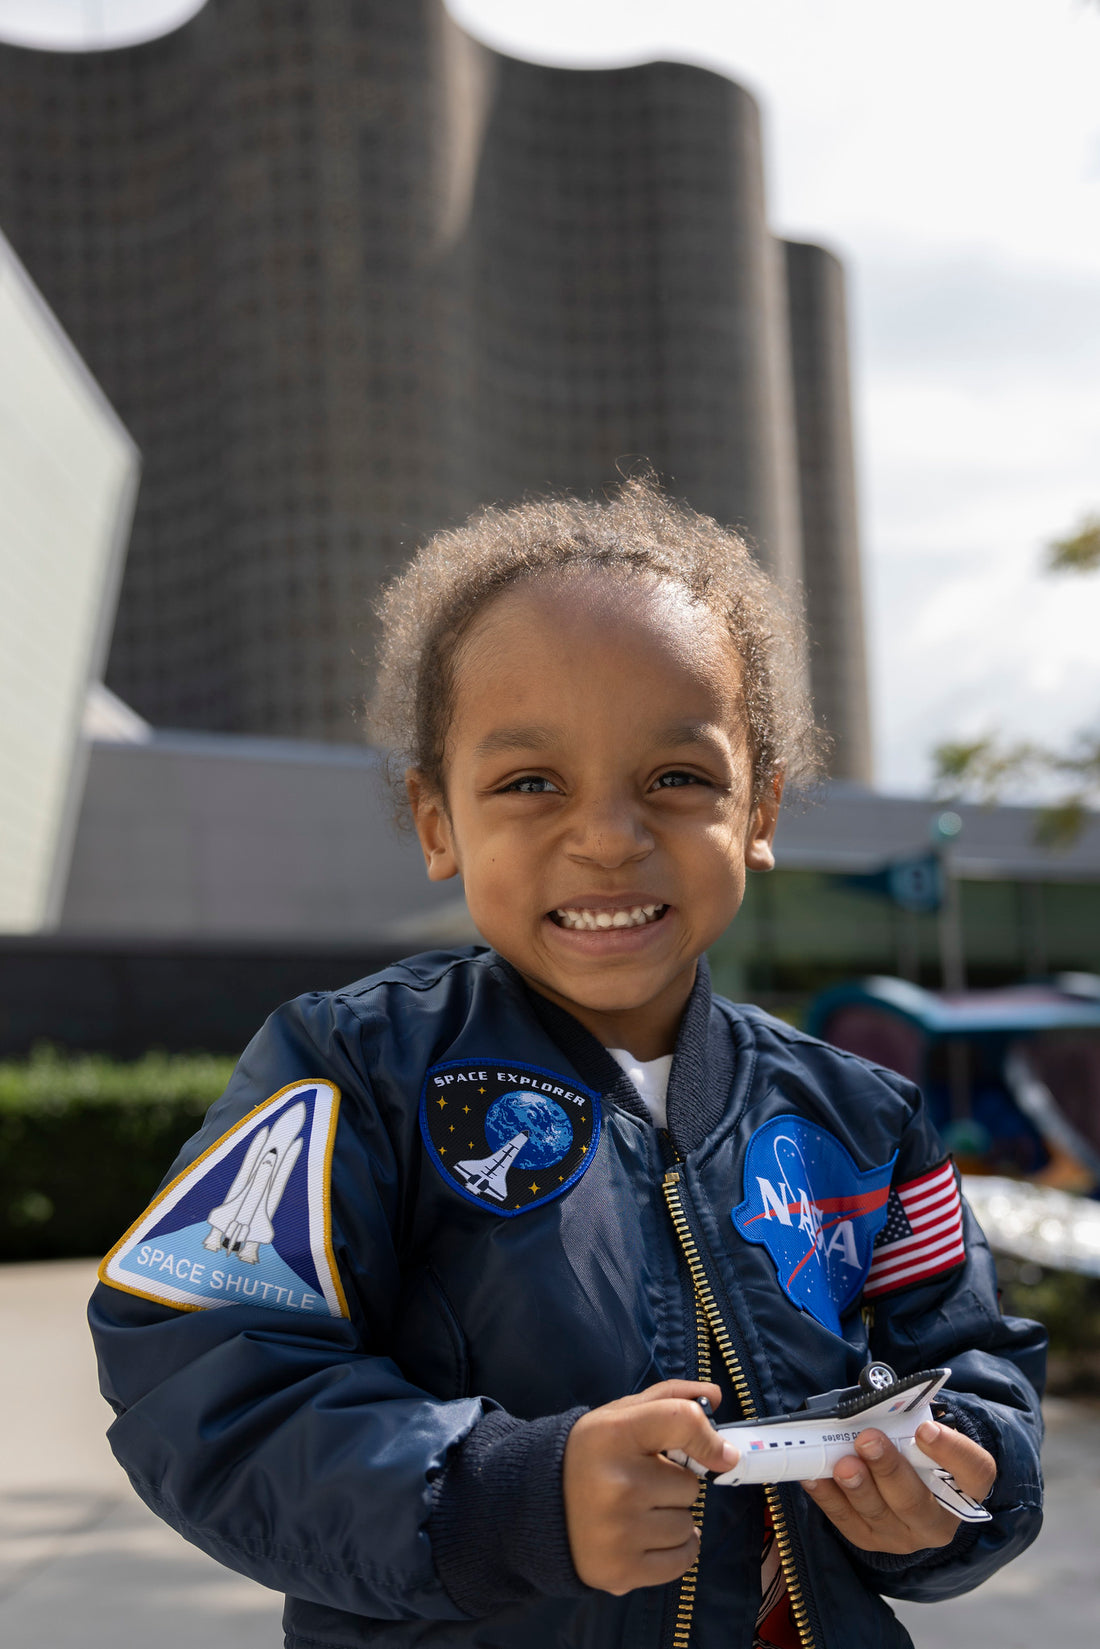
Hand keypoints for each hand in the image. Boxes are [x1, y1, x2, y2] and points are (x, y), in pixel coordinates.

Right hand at [562, 1380, 739, 1593]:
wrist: (537, 1507)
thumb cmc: (591, 1456)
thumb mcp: (619, 1415)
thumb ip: (669, 1398)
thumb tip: (717, 1396)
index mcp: (613, 1434)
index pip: (682, 1421)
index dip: (710, 1438)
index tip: (722, 1454)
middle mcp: (618, 1484)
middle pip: (690, 1485)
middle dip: (673, 1484)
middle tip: (641, 1484)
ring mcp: (620, 1532)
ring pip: (688, 1524)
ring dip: (672, 1518)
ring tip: (637, 1511)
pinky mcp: (622, 1571)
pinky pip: (683, 1560)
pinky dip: (675, 1550)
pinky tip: (648, 1537)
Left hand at [802, 1421, 995, 1553]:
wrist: (908, 1480)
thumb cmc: (916, 1445)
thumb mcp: (922, 1426)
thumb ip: (907, 1415)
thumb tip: (876, 1398)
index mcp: (966, 1485)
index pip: (972, 1470)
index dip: (951, 1450)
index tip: (925, 1428)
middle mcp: (939, 1519)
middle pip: (916, 1501)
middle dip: (888, 1469)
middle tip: (867, 1440)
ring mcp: (905, 1535)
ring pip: (879, 1516)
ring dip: (857, 1487)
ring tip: (842, 1464)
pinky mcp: (873, 1540)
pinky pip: (848, 1523)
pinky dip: (829, 1498)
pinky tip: (815, 1476)